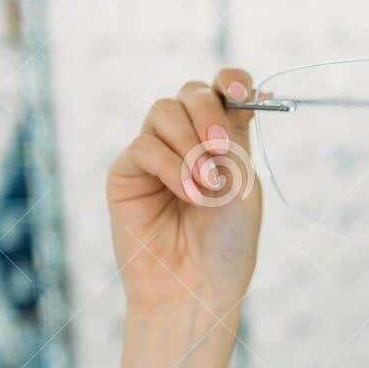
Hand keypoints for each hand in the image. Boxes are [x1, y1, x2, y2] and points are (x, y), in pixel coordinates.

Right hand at [106, 69, 263, 320]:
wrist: (197, 287)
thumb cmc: (226, 243)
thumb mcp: (242, 183)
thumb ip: (235, 137)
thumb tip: (236, 94)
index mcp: (223, 140)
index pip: (223, 90)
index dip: (232, 80)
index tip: (242, 91)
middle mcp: (187, 140)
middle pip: (191, 93)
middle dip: (209, 113)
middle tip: (222, 148)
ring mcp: (154, 153)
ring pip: (164, 112)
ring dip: (190, 144)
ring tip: (207, 185)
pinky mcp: (126, 172)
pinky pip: (144, 146)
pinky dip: (171, 167)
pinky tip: (189, 195)